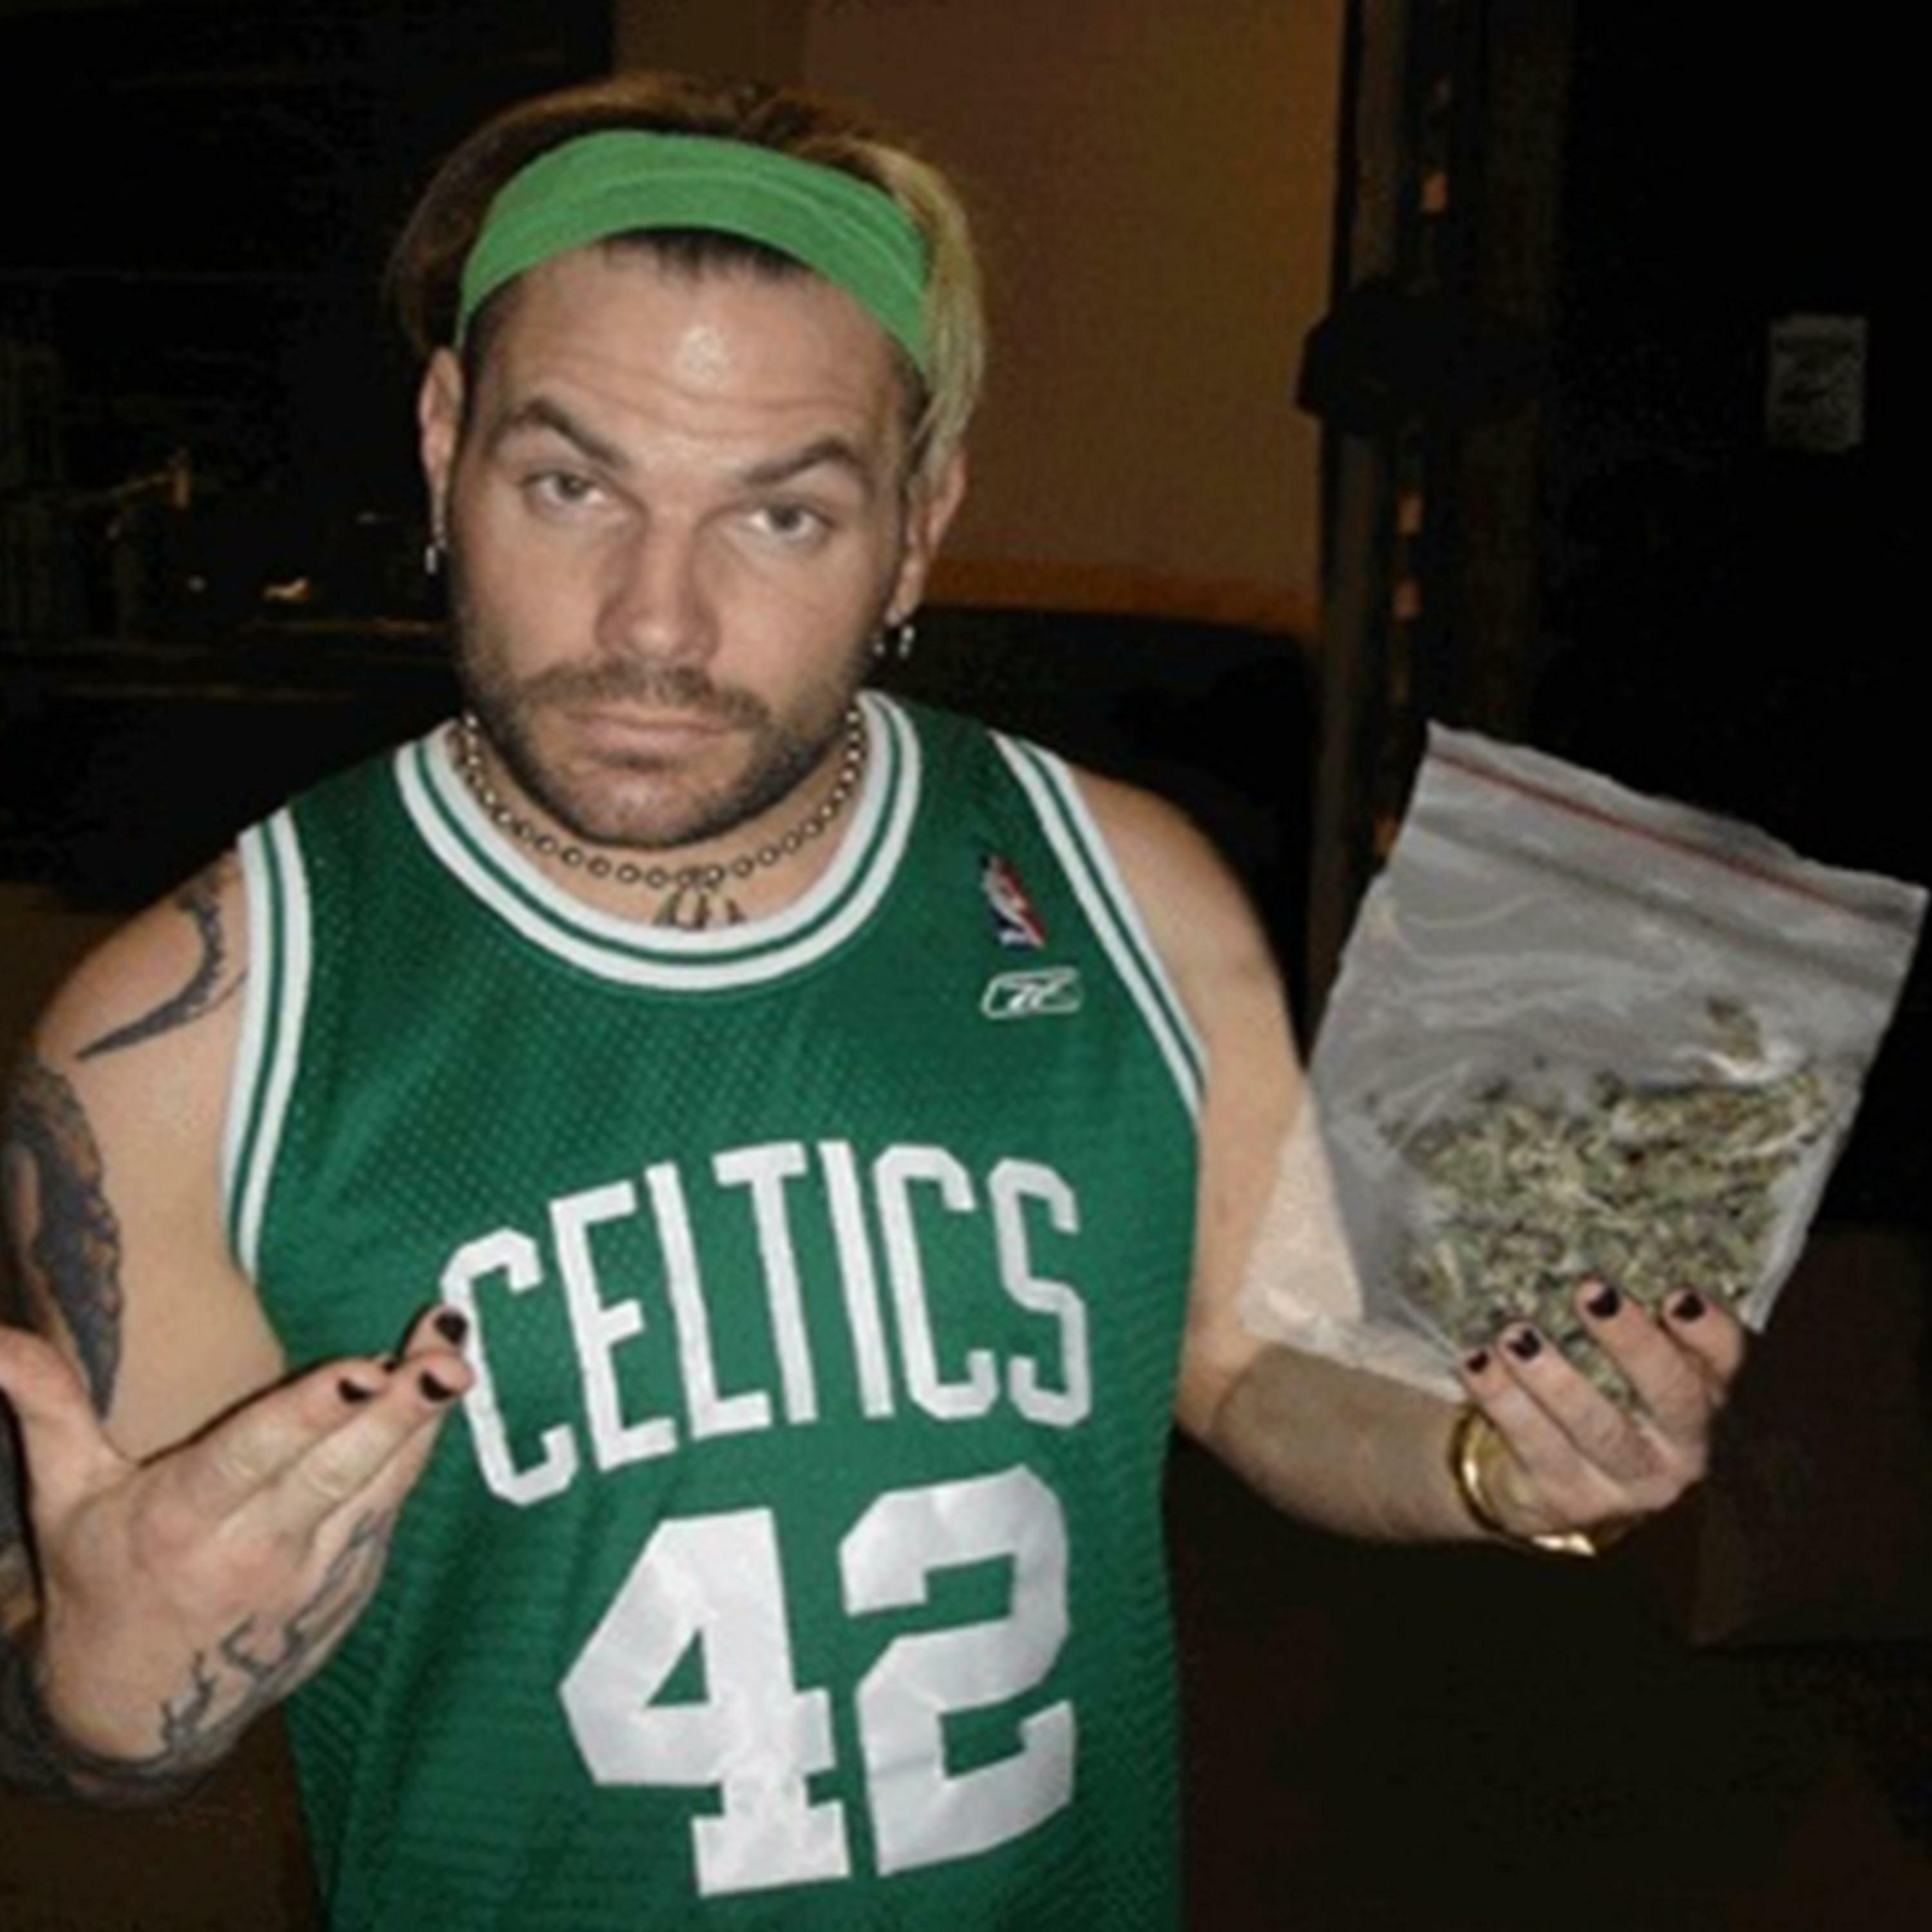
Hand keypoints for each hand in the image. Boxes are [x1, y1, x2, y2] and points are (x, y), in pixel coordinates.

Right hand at [0, 1304, 472, 1790]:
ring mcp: (315, 1576)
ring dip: (426, 1422)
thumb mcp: (64, 1498)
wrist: (139, 1713)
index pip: (256, 1457)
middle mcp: (256, 1550)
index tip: (364, 1368)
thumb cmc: (100, 1581)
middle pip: (341, 1471)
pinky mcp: (352, 1589)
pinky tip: (441, 1398)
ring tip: (458, 1355)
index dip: (311, 1413)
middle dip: (401, 1412)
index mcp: (182, 1521)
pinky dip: (416, 1457)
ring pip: (384, 1488)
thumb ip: (46, 1407)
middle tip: (450, 1360)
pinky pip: (391, 1512)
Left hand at [1455, 1283, 1744, 1544]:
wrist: (1546, 1479)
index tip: (1678, 1293)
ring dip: (1555, 1377)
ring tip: (1516, 1333)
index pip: (1731, 1366)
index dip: (1712, 1333)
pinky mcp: (1567, 1499)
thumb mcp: (1622, 1359)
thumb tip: (1596, 1226)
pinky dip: (1501, 1398)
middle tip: (1591, 1292)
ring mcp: (1626, 1482)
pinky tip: (1475, 1360)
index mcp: (1707, 1402)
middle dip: (1633, 1343)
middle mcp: (1682, 1451)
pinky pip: (1533, 1444)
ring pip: (1598, 1427)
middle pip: (1673, 1397)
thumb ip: (1628, 1314)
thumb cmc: (1596, 1390)